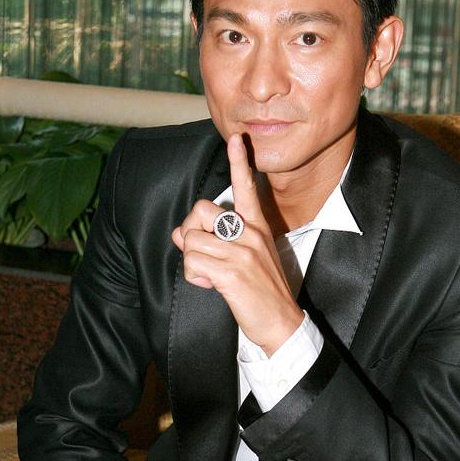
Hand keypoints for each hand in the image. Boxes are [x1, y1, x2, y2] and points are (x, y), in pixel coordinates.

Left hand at [172, 133, 303, 355]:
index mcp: (257, 226)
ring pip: (190, 240)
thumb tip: (177, 235)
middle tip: (201, 253)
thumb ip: (213, 242)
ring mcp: (241, 251)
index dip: (240, 162)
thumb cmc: (262, 291)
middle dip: (189, 232)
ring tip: (211, 276)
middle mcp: (250, 233)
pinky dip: (195, 277)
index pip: (246, 187)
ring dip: (192, 262)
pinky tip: (212, 286)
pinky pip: (192, 262)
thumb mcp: (243, 259)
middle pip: (199, 210)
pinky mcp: (231, 271)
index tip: (236, 138)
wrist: (282, 322)